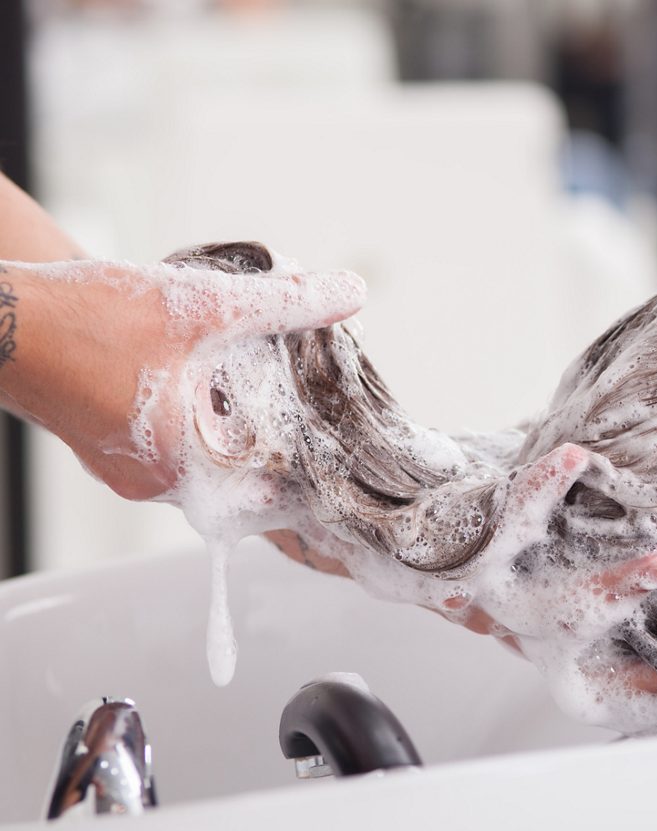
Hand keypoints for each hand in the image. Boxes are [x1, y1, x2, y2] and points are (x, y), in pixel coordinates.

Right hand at [0, 255, 364, 499]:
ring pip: (201, 455)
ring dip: (229, 423)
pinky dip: (192, 414)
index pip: (265, 492)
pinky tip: (206, 375)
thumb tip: (351, 293)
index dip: (303, 466)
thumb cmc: (85, 318)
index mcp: (179, 468)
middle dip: (270, 437)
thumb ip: (284, 303)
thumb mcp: (203, 306)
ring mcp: (123, 467)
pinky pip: (168, 440)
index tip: (331, 443)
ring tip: (257, 382)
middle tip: (304, 402)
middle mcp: (151, 482)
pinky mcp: (105, 443)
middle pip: (235, 474)